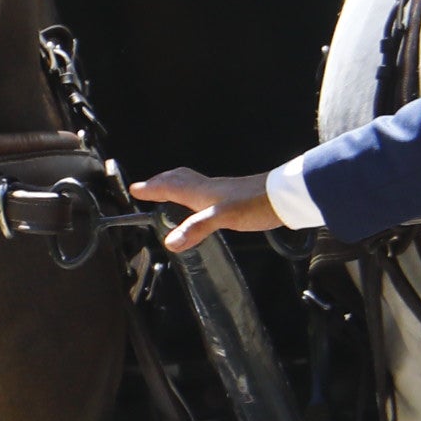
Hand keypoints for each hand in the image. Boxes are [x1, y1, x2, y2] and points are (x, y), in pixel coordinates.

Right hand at [134, 167, 279, 250]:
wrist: (285, 197)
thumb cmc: (255, 204)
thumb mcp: (223, 218)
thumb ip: (197, 228)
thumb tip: (171, 242)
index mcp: (202, 191)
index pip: (170, 186)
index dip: (151, 188)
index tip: (135, 189)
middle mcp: (209, 187)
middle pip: (179, 179)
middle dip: (161, 181)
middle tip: (148, 186)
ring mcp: (222, 191)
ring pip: (192, 183)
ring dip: (176, 184)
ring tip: (169, 190)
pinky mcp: (233, 197)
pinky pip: (205, 191)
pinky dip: (193, 194)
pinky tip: (202, 204)